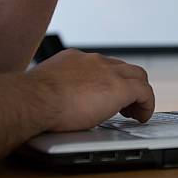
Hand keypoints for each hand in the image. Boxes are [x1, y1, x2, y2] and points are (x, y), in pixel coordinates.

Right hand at [27, 49, 154, 131]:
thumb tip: (53, 104)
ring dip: (140, 94)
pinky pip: (145, 92)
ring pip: (138, 76)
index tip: (106, 96)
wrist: (32, 100)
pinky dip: (147, 104)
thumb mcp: (44, 89)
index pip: (101, 66)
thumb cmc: (31, 101)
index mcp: (75, 60)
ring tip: (136, 112)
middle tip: (126, 105)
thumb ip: (56, 91)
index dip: (109, 81)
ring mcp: (108, 72)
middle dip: (128, 85)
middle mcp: (94, 61)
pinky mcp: (120, 87)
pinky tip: (142, 118)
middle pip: (123, 68)